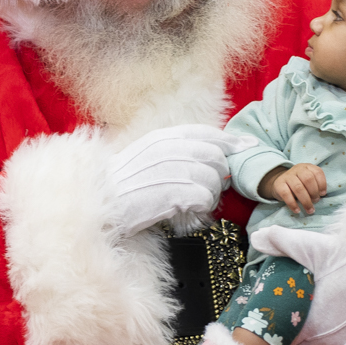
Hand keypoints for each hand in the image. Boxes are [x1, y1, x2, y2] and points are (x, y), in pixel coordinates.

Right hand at [105, 125, 251, 234]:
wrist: (100, 204)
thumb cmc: (123, 185)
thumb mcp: (146, 157)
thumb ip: (176, 152)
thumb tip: (210, 155)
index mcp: (163, 137)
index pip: (207, 133)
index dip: (230, 141)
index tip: (245, 147)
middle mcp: (169, 149)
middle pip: (216, 157)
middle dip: (220, 174)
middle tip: (211, 188)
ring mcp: (171, 170)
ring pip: (213, 180)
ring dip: (210, 195)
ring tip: (194, 203)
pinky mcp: (172, 193)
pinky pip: (205, 198)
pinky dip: (201, 208)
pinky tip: (188, 211)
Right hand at [260, 163, 325, 214]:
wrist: (280, 183)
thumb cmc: (299, 183)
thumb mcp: (308, 181)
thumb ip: (315, 185)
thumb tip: (321, 195)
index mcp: (307, 167)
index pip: (317, 172)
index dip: (322, 184)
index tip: (322, 194)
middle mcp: (297, 169)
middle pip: (308, 179)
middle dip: (314, 192)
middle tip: (315, 201)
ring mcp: (287, 176)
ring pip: (298, 188)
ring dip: (306, 201)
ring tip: (309, 209)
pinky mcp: (278, 184)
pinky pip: (286, 194)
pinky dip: (293, 204)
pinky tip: (297, 210)